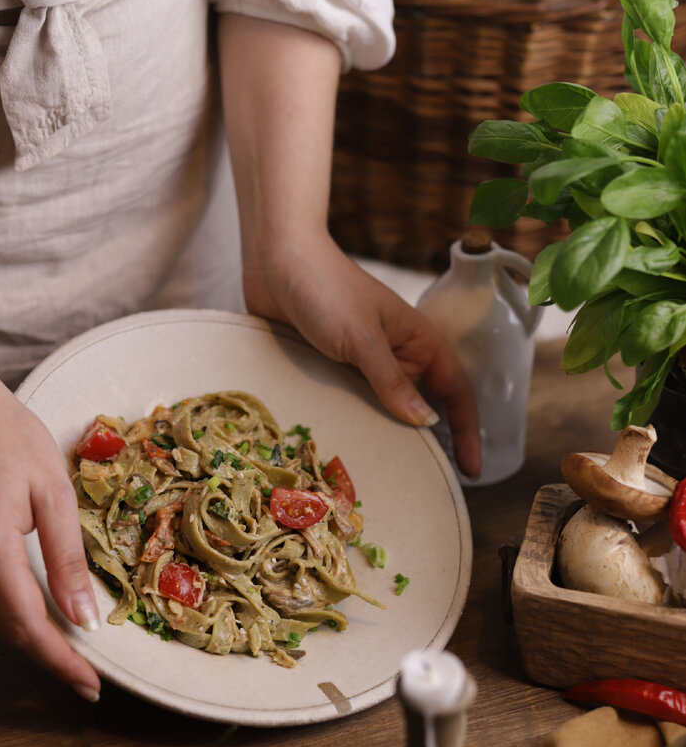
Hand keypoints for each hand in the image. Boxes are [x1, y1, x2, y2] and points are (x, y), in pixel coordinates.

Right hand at [0, 374, 101, 699]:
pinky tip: (39, 610)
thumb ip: (67, 559)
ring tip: (71, 649)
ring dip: (29, 634)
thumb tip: (84, 618)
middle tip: (88, 676)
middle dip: (49, 654)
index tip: (90, 686)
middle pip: (7, 628)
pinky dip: (10, 608)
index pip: (28, 622)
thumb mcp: (53, 491)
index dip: (60, 660)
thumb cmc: (8, 437)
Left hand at [243, 230, 480, 478]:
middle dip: (428, 444)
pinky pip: (352, 403)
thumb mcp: (361, 338)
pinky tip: (347, 450)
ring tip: (387, 478)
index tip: (472, 471)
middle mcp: (395, 354)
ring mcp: (363, 362)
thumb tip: (426, 424)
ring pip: (384, 409)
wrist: (274, 260)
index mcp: (417, 341)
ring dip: (387, 438)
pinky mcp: (332, 367)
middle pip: (421, 406)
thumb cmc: (324, 289)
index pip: (455, 392)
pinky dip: (356, 424)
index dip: (468, 431)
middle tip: (427, 486)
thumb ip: (392, 382)